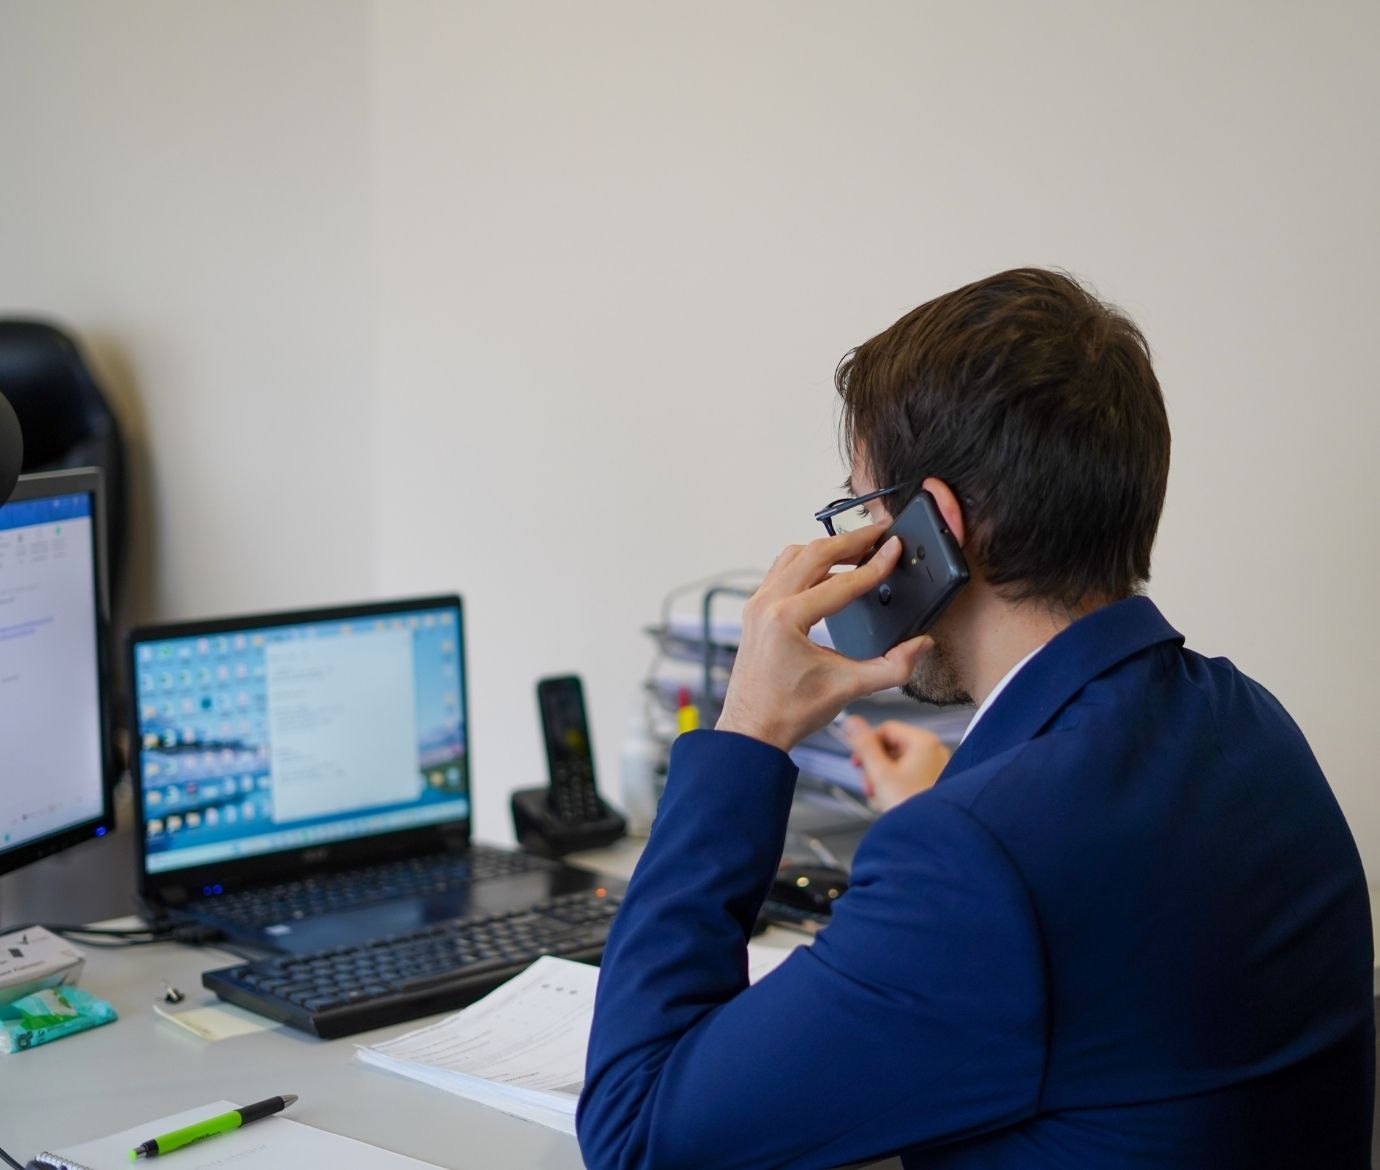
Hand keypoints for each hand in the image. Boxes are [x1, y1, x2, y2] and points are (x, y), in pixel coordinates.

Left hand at [715, 527, 933, 751]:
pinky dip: (807, 561)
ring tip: (859, 549)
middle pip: (815, 553)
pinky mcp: (754, 609)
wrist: (752, 729)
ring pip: (794, 556)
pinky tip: (828, 567)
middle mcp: (767, 604)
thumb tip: (921, 645)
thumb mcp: (848, 689)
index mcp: (786, 619)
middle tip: (881, 533)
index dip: (875, 565)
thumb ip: (892, 667)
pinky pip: (781, 569)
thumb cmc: (790, 712)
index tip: (896, 549)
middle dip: (852, 541)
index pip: (842, 582)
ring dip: (828, 548)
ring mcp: (756, 604)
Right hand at [843, 716, 950, 811]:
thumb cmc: (911, 805)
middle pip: (892, 747)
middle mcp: (934, 750)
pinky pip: (910, 775)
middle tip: (869, 785)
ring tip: (880, 797)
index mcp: (923, 742)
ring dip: (883, 778)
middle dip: (875, 767)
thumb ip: (864, 746)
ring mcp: (937, 766)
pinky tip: (891, 801)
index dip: (867, 745)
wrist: (931, 835)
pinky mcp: (936, 782)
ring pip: (900, 763)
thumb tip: (852, 722)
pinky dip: (897, 785)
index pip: (886, 729)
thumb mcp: (880, 773)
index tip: (857, 762)